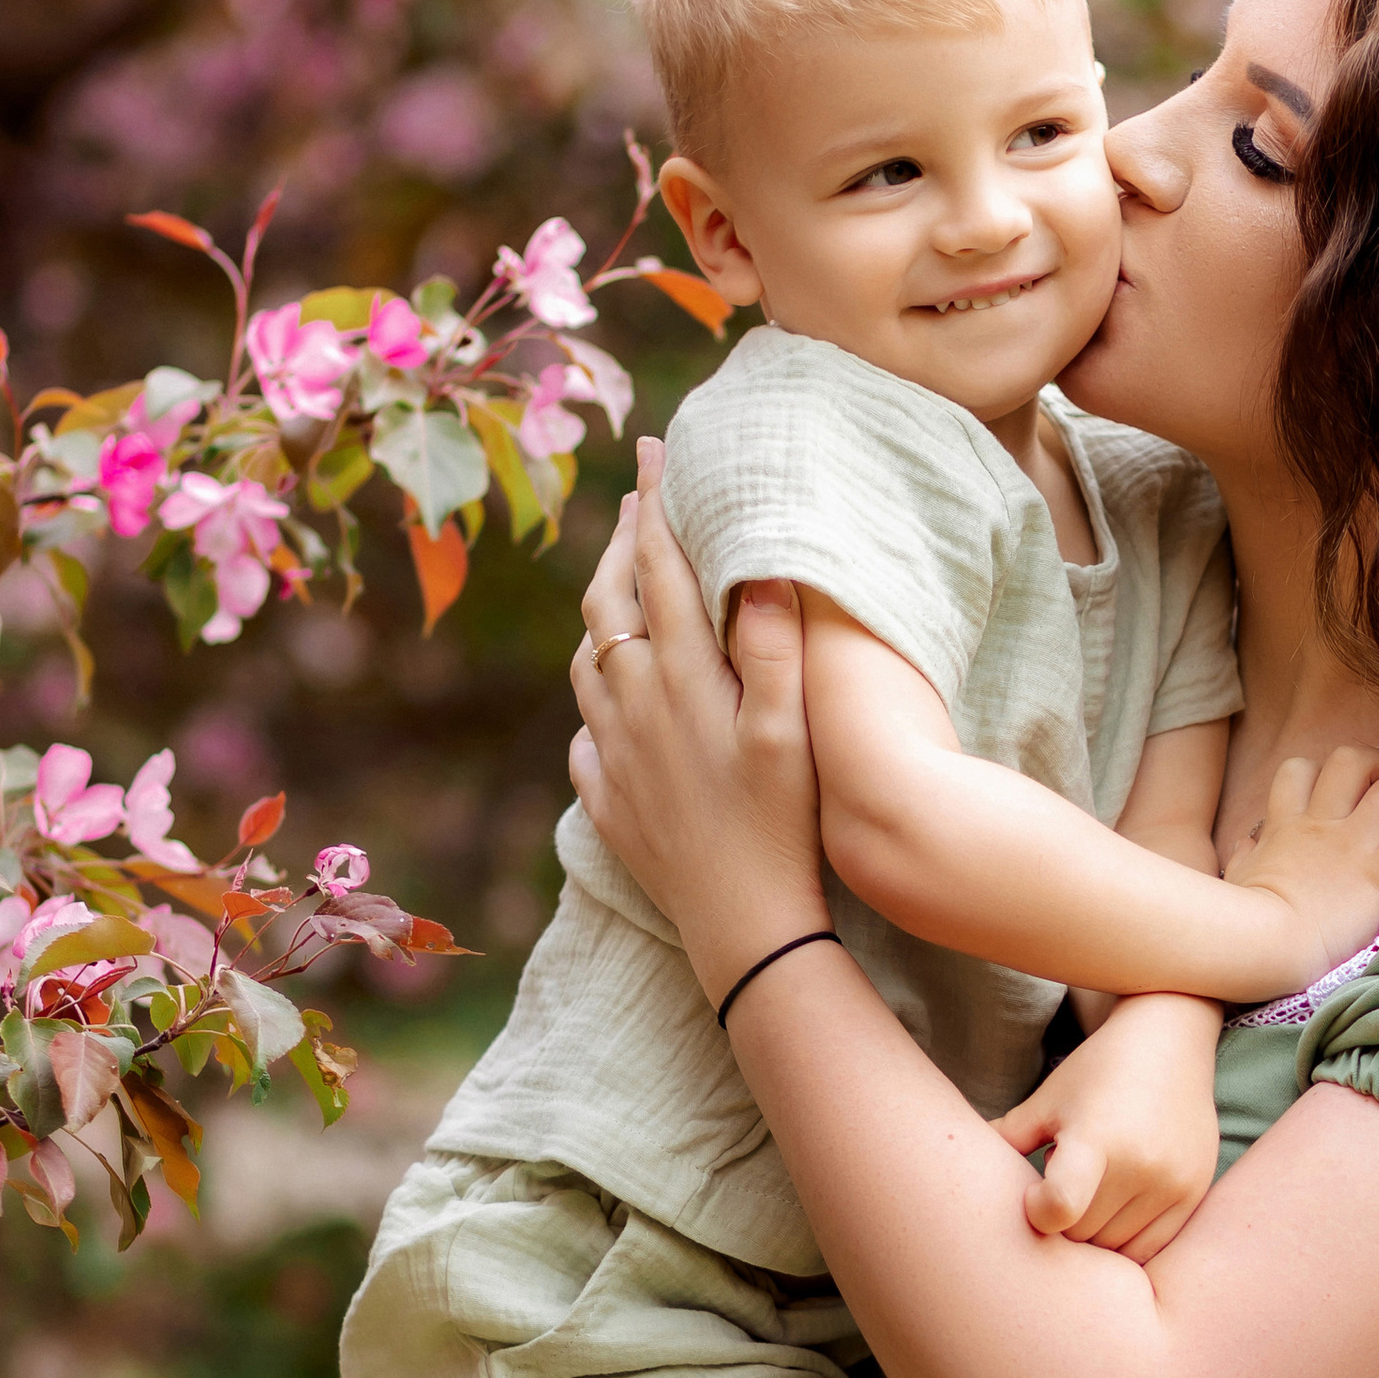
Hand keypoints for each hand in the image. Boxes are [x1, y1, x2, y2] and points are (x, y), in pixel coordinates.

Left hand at [569, 440, 831, 1004]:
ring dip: (601, 609)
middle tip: (635, 498)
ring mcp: (611, 753)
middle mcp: (632, 705)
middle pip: (608, 600)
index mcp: (679, 677)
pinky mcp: (604, 797)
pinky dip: (596, 693)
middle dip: (621, 541)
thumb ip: (771, 649)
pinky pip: (586, 728)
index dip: (656, 503)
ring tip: (620, 582)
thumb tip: (755, 569)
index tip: (654, 451)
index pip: (659, 568)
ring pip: (588, 658)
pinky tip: (612, 695)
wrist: (741, 926)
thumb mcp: (792, 735)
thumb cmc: (782, 828)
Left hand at [993, 994, 1222, 1261]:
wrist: (1169, 1043)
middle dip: (1062, 1224)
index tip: (1033, 1197)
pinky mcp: (1193, 1194)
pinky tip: (1113, 1214)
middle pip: (1082, 1235)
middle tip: (1059, 1194)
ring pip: (1115, 1247)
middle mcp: (1139, 1164)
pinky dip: (1125, 1242)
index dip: (1038, 1213)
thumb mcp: (1046, 1101)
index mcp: (1094, 1137)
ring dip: (1093, 1236)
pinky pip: (1150, 1249)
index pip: (1061, 1206)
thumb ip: (1005, 1140)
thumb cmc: (1095, 1073)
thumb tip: (949, 1171)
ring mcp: (1171, 1182)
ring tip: (1089, 1198)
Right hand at [1222, 748, 1378, 991]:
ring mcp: (1354, 846)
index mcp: (1286, 824)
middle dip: (1375, 770)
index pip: (1300, 768)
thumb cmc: (1247, 922)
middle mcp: (1323, 824)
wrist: (1268, 948)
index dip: (1320, 776)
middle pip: (1352, 759)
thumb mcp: (1240, 879)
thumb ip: (1246, 856)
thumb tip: (1248, 845)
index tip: (1332, 802)